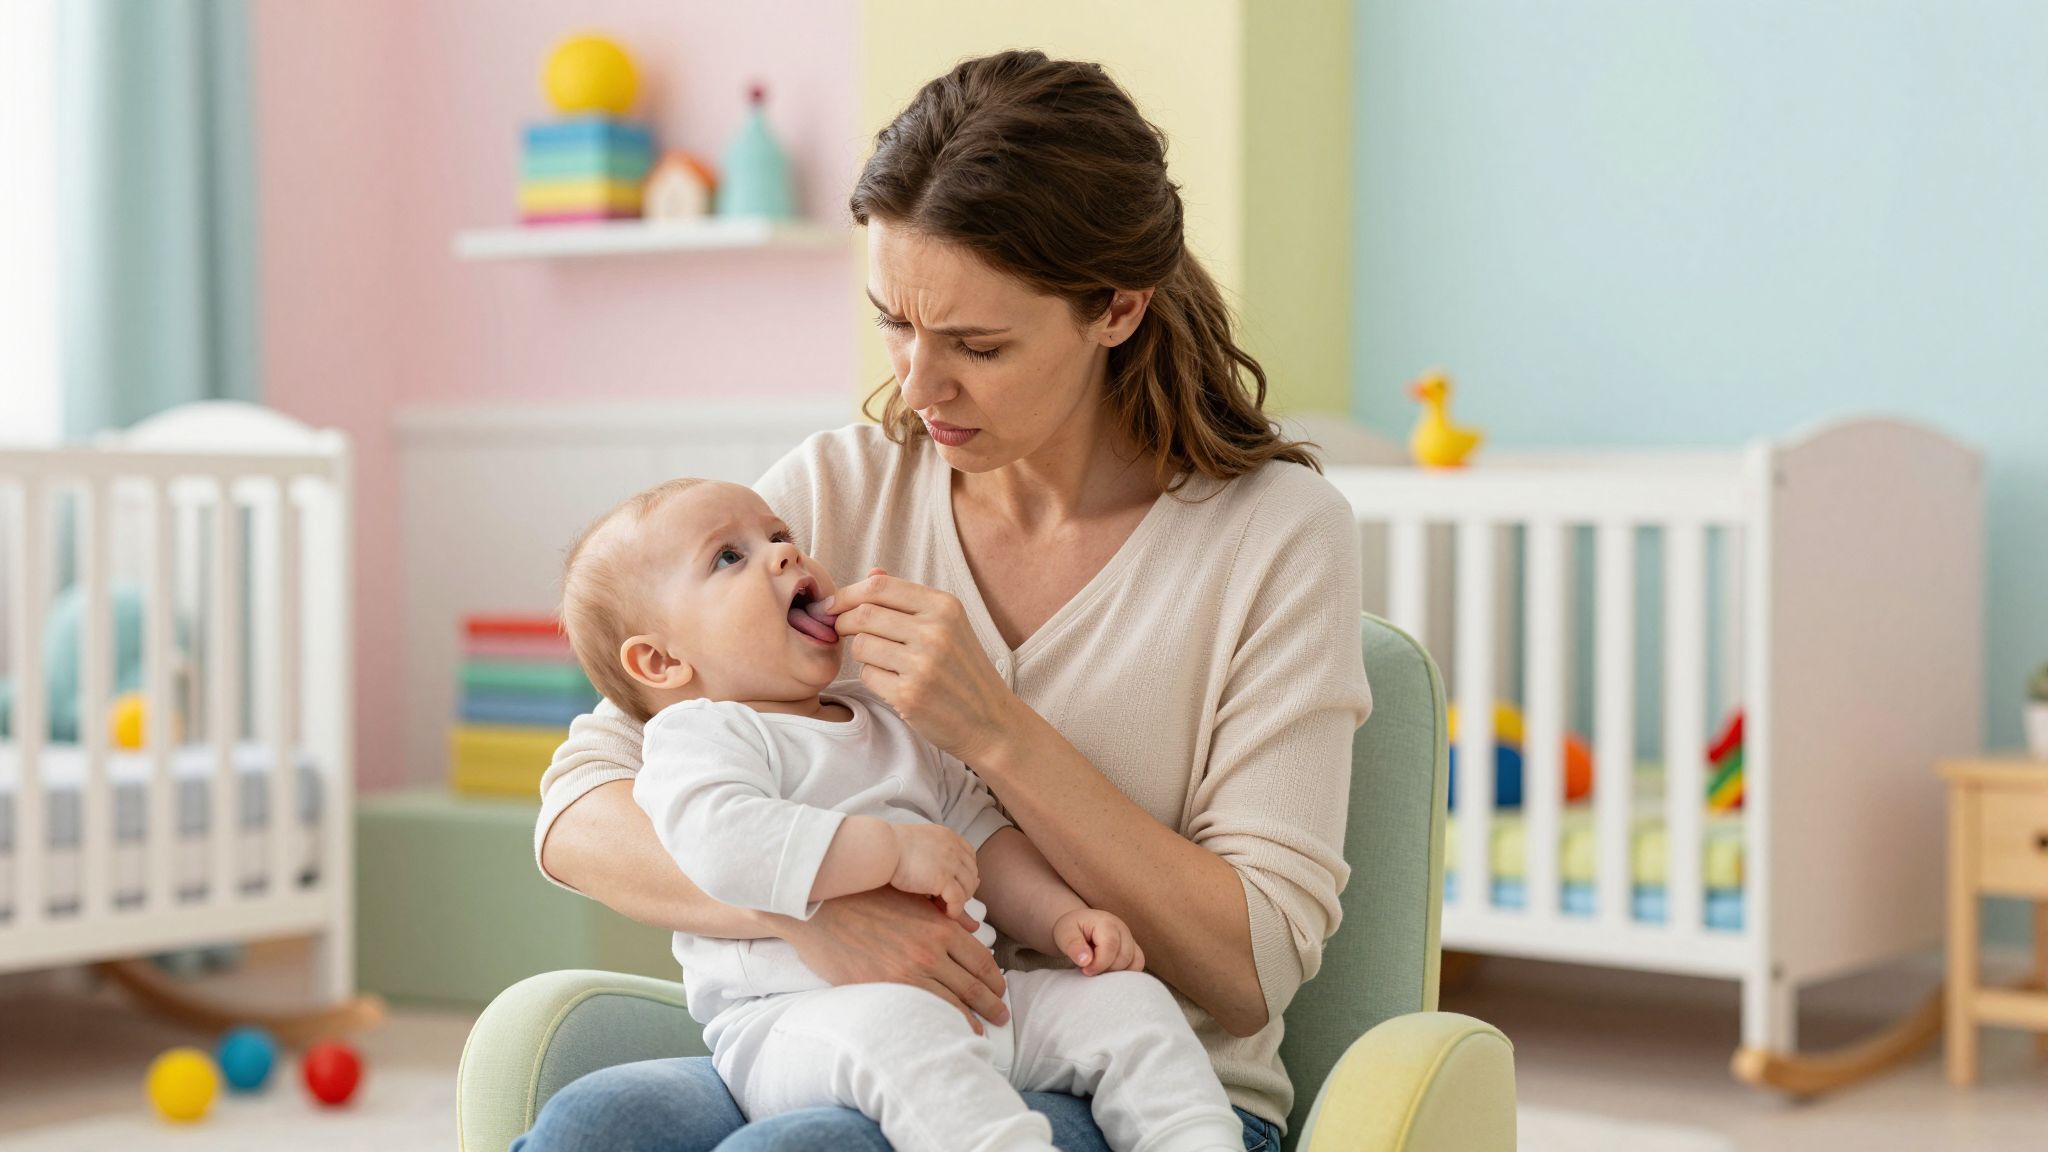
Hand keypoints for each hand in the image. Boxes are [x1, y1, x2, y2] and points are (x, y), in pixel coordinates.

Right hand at [783, 887, 1008, 1032]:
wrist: (820, 909)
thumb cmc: (863, 898)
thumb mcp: (909, 898)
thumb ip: (943, 912)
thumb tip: (972, 924)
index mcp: (940, 925)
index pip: (981, 958)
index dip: (995, 979)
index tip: (1000, 990)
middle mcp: (932, 948)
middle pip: (975, 983)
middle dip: (992, 1002)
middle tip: (1002, 1015)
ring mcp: (911, 969)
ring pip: (956, 1000)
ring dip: (976, 1017)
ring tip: (986, 1028)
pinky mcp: (889, 986)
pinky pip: (928, 1009)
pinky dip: (949, 1023)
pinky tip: (956, 1031)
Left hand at [820, 568, 1020, 765]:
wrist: (990, 720)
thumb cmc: (963, 669)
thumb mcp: (948, 624)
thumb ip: (908, 598)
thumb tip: (871, 572)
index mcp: (944, 606)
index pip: (879, 587)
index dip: (848, 594)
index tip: (834, 605)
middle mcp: (935, 631)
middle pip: (863, 614)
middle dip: (843, 622)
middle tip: (842, 631)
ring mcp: (922, 664)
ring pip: (861, 645)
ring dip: (861, 653)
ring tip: (882, 660)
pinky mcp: (909, 695)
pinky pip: (868, 676)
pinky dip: (873, 678)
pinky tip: (894, 682)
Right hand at [890, 823, 978, 918]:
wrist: (881, 848)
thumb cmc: (891, 847)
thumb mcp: (920, 843)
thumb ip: (935, 853)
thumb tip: (942, 871)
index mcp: (948, 836)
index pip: (970, 856)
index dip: (966, 872)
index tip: (958, 883)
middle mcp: (954, 848)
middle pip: (972, 873)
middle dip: (966, 888)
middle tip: (954, 900)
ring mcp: (951, 863)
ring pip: (968, 888)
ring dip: (961, 900)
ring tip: (949, 908)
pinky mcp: (943, 879)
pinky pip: (958, 900)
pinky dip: (955, 909)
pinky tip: (947, 914)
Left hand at [1052, 907, 1144, 974]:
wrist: (1078, 925)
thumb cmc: (1071, 929)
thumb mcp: (1064, 933)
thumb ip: (1073, 945)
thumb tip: (1086, 961)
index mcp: (1106, 922)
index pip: (1110, 946)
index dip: (1098, 964)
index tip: (1085, 970)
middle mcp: (1122, 929)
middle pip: (1124, 957)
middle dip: (1106, 969)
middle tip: (1090, 969)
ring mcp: (1130, 938)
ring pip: (1135, 962)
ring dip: (1117, 972)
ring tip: (1099, 969)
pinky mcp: (1133, 948)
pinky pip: (1138, 964)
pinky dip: (1126, 973)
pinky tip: (1109, 972)